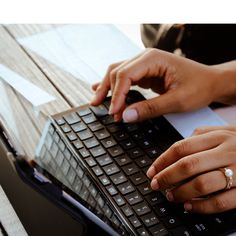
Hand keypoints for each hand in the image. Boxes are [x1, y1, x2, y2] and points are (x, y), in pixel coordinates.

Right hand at [90, 48, 221, 121]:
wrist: (211, 82)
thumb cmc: (199, 87)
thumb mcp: (177, 101)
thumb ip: (150, 109)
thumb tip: (126, 116)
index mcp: (153, 59)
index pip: (125, 74)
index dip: (117, 95)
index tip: (114, 113)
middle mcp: (145, 58)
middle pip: (116, 71)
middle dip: (108, 91)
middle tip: (103, 110)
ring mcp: (144, 64)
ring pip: (117, 73)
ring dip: (107, 88)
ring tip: (97, 101)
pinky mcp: (145, 73)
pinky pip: (125, 78)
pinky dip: (114, 86)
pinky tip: (101, 90)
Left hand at [147, 125, 235, 213]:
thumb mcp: (224, 130)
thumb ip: (201, 135)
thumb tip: (177, 148)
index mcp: (217, 136)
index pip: (180, 148)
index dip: (162, 161)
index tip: (151, 171)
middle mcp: (226, 151)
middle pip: (187, 165)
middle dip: (166, 177)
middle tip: (155, 185)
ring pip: (202, 184)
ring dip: (181, 192)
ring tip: (171, 196)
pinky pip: (222, 201)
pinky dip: (202, 206)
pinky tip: (190, 207)